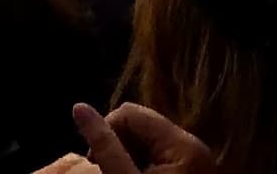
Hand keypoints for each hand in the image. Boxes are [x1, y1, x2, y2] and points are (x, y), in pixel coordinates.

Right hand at [55, 99, 214, 173]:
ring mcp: (196, 163)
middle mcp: (194, 149)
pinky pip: (160, 160)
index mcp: (183, 146)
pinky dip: (144, 170)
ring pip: (148, 144)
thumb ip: (103, 145)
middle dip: (119, 148)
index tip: (98, 165)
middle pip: (140, 127)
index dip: (107, 134)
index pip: (129, 114)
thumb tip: (79, 108)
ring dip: (129, 159)